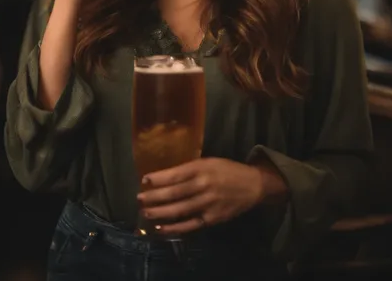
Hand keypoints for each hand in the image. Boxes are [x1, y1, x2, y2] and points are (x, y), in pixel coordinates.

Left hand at [137, 157, 283, 236]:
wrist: (252, 185)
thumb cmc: (227, 170)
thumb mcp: (209, 162)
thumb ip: (189, 169)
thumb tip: (165, 176)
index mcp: (202, 167)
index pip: (175, 174)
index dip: (159, 178)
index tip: (144, 180)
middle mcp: (203, 185)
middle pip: (174, 193)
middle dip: (154, 196)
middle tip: (139, 199)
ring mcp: (208, 203)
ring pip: (179, 209)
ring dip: (160, 212)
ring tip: (145, 213)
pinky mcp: (212, 218)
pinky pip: (190, 225)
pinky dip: (174, 228)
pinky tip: (161, 228)